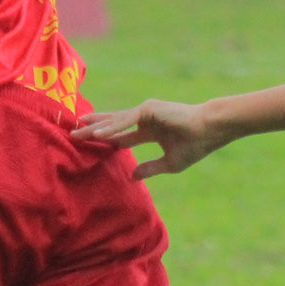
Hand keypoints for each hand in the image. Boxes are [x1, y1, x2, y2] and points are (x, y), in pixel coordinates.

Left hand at [73, 99, 222, 179]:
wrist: (211, 131)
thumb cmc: (195, 144)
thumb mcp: (169, 163)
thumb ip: (150, 168)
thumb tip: (132, 176)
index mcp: (151, 130)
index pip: (122, 136)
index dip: (106, 140)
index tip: (90, 144)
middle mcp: (146, 119)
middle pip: (113, 125)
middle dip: (93, 130)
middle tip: (73, 134)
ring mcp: (146, 112)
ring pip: (115, 120)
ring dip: (96, 126)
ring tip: (76, 131)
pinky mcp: (149, 109)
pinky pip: (125, 120)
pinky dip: (111, 127)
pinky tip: (96, 134)